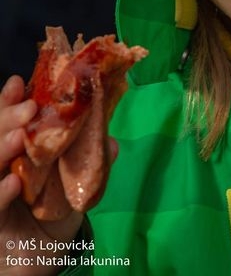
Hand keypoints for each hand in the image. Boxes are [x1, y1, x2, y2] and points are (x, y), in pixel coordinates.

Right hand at [0, 76, 81, 274]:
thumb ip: (91, 165)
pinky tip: (15, 180)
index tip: (20, 81)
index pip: (10, 120)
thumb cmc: (55, 216)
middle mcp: (2, 166)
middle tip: (28, 107)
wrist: (43, 260)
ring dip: (1, 145)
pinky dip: (1, 192)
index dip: (10, 100)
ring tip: (20, 136)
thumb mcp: (77, 187)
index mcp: (19, 151)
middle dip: (7, 116)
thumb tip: (111, 143)